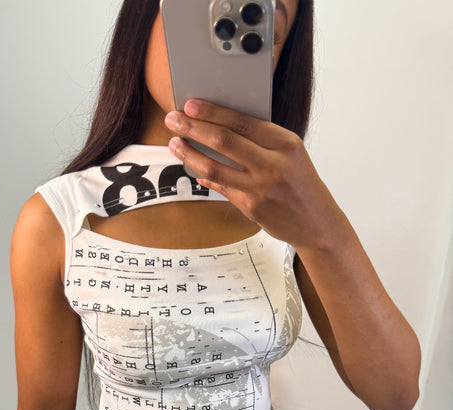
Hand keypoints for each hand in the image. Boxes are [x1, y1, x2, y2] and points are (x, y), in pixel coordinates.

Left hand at [164, 100, 347, 251]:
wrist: (317, 223)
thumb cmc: (302, 185)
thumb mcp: (291, 154)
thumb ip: (261, 141)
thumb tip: (222, 126)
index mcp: (285, 143)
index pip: (242, 122)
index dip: (212, 112)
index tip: (191, 105)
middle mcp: (273, 164)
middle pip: (223, 141)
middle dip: (193, 128)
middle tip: (173, 120)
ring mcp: (260, 188)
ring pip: (214, 167)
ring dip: (189, 154)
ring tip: (175, 144)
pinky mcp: (250, 207)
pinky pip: (221, 187)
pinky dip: (205, 177)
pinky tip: (194, 169)